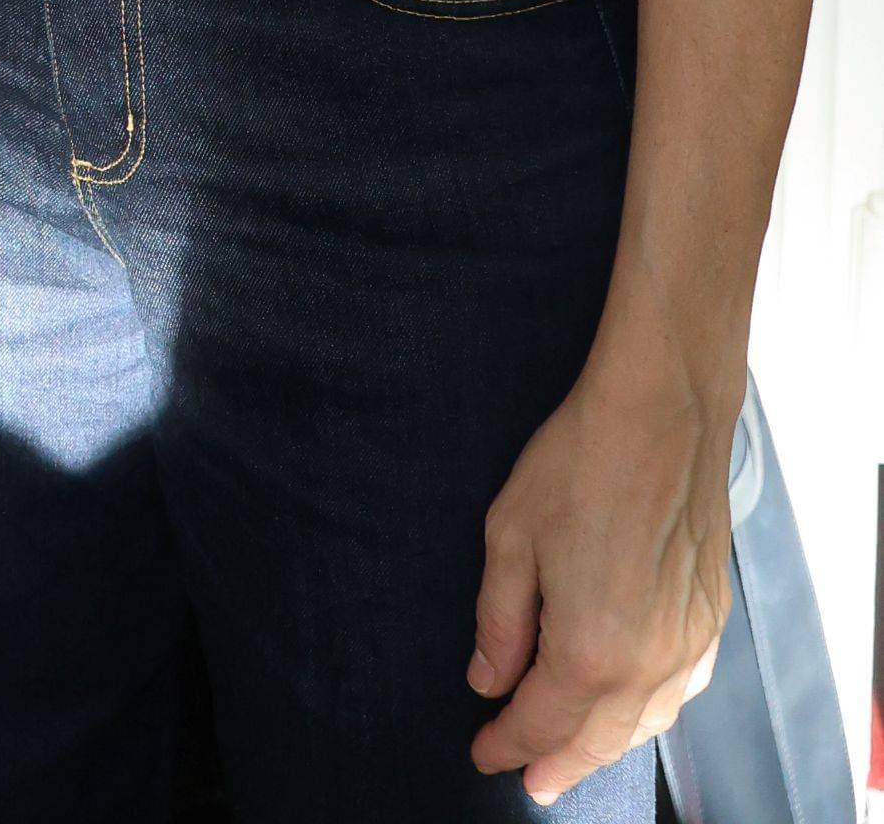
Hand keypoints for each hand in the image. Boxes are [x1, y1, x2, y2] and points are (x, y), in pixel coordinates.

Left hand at [468, 348, 730, 800]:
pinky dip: (647, 715)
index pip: (540, 722)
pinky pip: (678, 693)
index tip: (482, 753)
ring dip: (604, 745)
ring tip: (572, 757)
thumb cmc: (579, 463)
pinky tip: (632, 710)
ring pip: (642, 724)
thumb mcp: (511, 535)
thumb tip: (487, 681)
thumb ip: (498, 621)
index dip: (506, 743)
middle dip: (556, 762)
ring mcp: (688, 647)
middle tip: (528, 779)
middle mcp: (646, 666)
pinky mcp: (711, 622)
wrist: (663, 414)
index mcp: (589, 650)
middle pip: (595, 739)